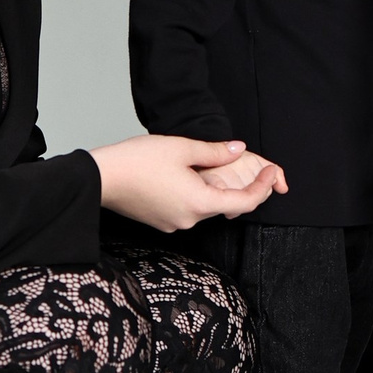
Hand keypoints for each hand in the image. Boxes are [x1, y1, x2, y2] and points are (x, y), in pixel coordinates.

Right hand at [87, 133, 286, 230]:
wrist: (100, 177)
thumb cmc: (137, 161)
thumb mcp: (182, 148)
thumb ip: (215, 152)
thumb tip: (239, 150)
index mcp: (200, 202)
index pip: (245, 202)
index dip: (263, 187)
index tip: (272, 173)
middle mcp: (190, 219)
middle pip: (224, 203)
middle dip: (237, 184)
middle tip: (243, 161)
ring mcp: (174, 223)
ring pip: (204, 204)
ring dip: (211, 187)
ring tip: (204, 164)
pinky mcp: (160, 221)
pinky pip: (186, 208)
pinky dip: (193, 193)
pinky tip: (182, 175)